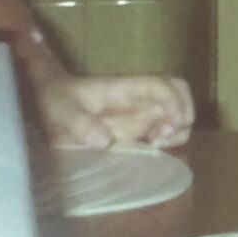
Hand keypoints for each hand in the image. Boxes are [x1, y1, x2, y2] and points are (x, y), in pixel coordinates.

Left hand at [39, 72, 194, 150]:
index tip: (171, 125)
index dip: (174, 102)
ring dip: (179, 129)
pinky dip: (172, 139)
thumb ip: (80, 122)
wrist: (53, 103)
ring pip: (178, 111)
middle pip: (179, 91)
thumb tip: (104, 140)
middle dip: (184, 112)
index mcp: (125, 87)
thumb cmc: (58, 101)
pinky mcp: (140, 128)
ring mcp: (142, 112)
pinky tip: (155, 151)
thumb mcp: (61, 111)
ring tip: (157, 146)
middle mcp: (140, 98)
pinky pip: (168, 129)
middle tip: (165, 136)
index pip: (160, 85)